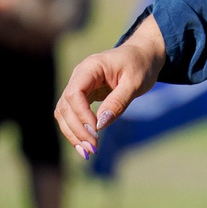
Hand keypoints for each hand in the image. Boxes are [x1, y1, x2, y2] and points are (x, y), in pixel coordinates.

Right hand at [56, 18, 166, 157]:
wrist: (142, 55)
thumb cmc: (140, 65)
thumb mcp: (135, 83)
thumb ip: (118, 102)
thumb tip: (100, 124)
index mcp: (90, 68)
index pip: (74, 94)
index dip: (81, 115)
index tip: (95, 132)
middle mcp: (79, 76)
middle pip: (65, 106)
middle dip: (76, 129)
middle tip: (92, 149)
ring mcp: (79, 86)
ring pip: (64, 113)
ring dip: (73, 133)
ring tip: (88, 152)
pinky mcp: (83, 96)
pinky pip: (72, 114)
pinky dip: (77, 129)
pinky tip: (86, 144)